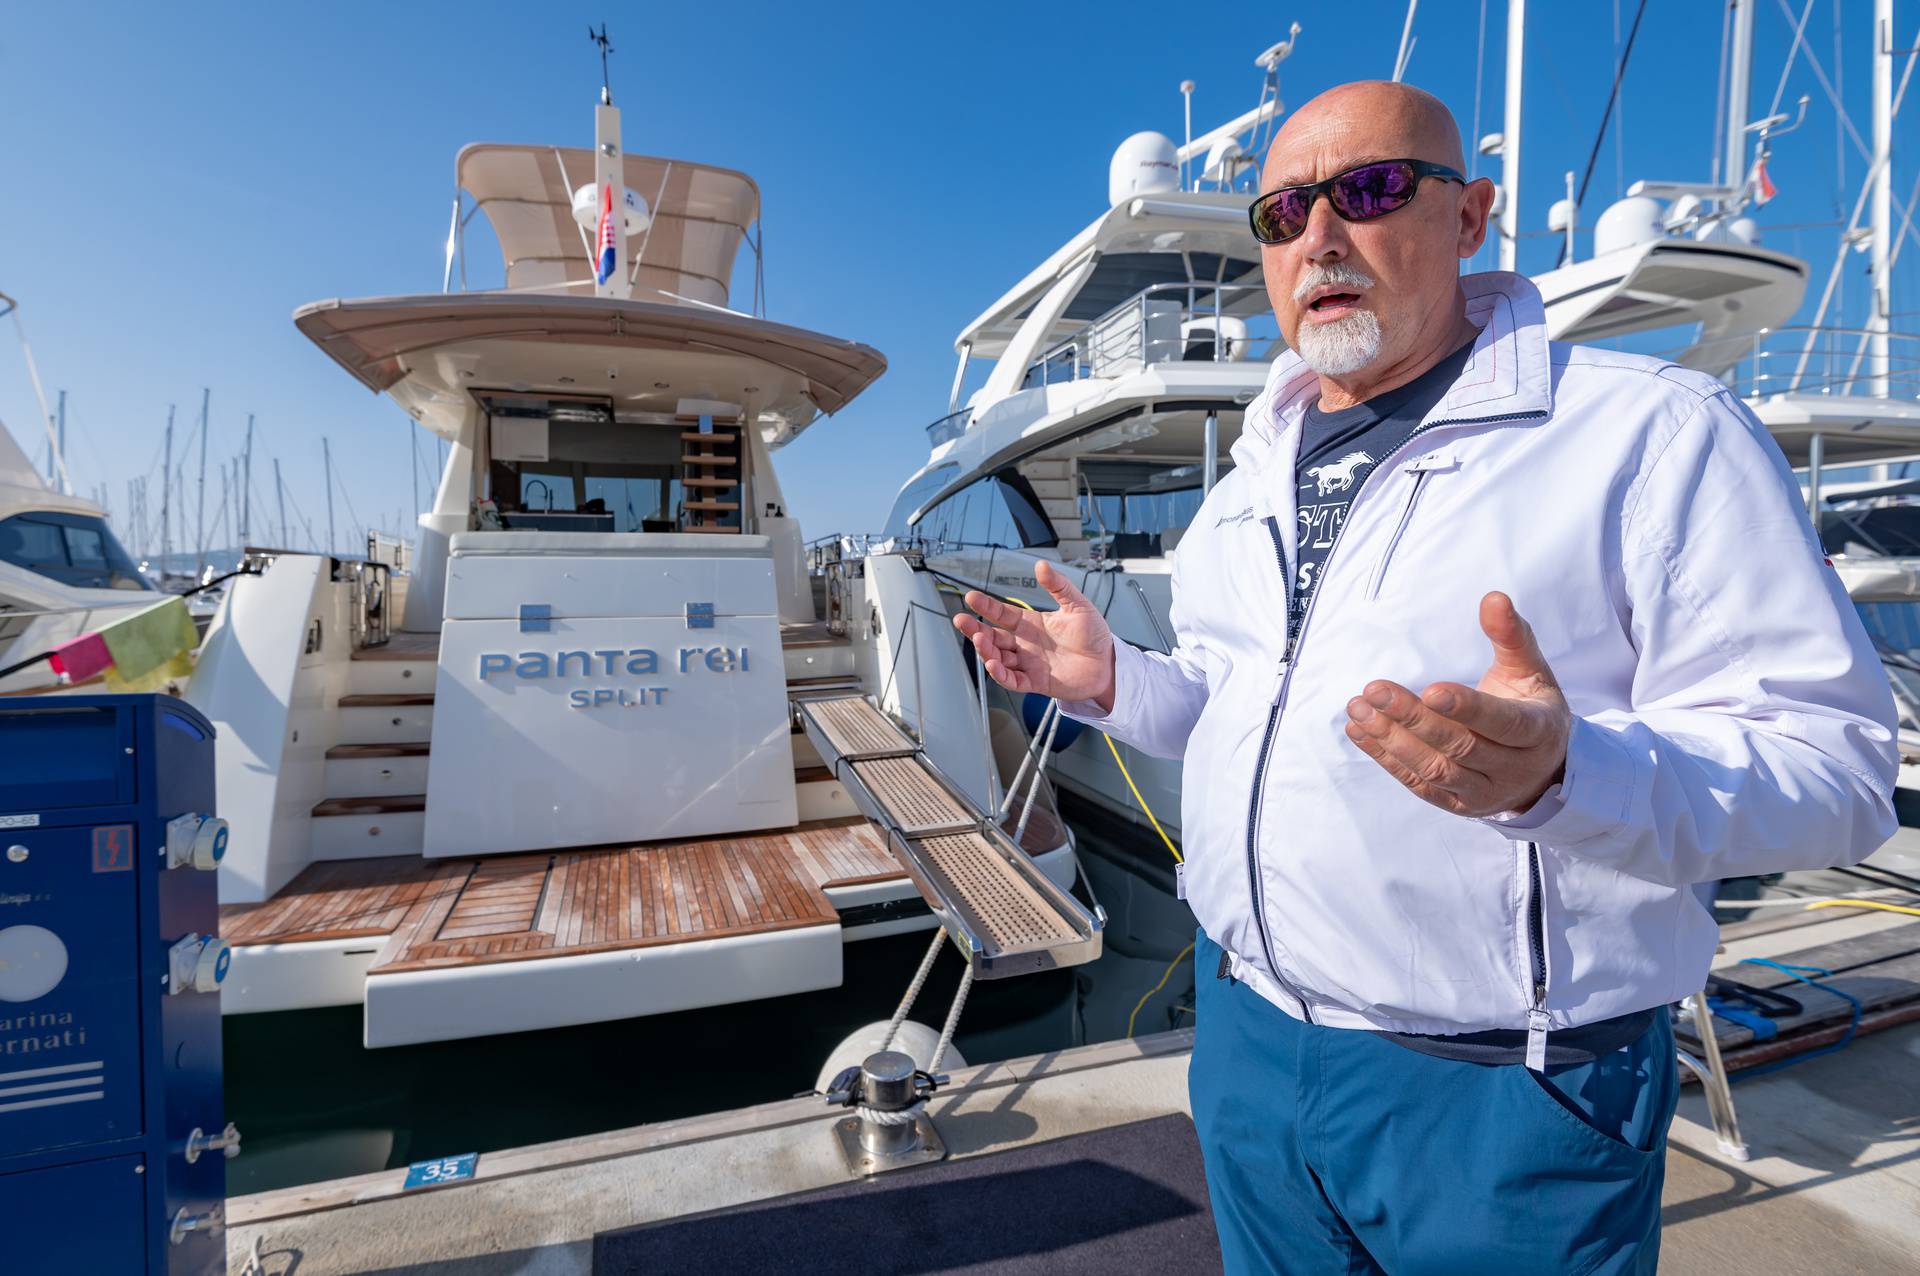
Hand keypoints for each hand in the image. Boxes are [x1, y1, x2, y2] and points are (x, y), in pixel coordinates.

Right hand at [953, 560, 1116, 709]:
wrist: (1109, 664)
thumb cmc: (1094, 635)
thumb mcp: (1077, 605)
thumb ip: (1058, 586)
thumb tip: (1041, 565)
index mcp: (1031, 624)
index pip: (1002, 614)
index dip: (987, 606)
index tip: (971, 597)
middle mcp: (1025, 643)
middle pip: (993, 637)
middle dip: (975, 630)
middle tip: (961, 620)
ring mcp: (1028, 663)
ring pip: (998, 658)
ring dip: (986, 651)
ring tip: (979, 641)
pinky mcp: (1036, 682)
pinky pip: (1012, 680)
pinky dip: (1000, 675)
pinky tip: (993, 665)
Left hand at [1343, 591, 1571, 816]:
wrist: (1544, 771)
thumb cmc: (1532, 708)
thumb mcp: (1531, 671)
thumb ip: (1511, 636)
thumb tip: (1493, 598)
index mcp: (1537, 731)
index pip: (1502, 722)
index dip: (1467, 708)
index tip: (1429, 689)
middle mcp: (1512, 767)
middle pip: (1459, 745)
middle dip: (1413, 718)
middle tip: (1375, 690)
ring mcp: (1483, 791)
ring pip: (1434, 769)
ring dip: (1391, 739)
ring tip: (1360, 708)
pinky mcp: (1457, 805)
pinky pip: (1417, 784)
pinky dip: (1385, 758)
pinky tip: (1359, 731)